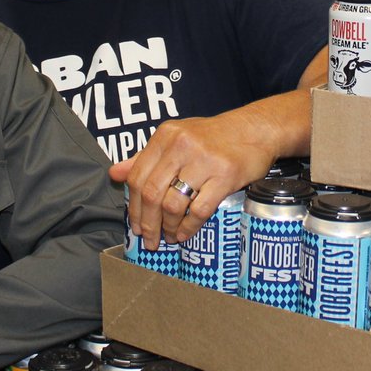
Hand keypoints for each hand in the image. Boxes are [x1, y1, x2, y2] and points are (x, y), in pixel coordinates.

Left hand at [108, 109, 279, 249]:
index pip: (138, 176)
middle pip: (152, 193)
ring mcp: (204, 160)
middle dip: (148, 223)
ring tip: (169, 236)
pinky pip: (200, 209)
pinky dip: (189, 226)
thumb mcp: (176, 138)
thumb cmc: (213, 137)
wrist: (255, 130)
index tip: (135, 225)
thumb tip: (114, 174)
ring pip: (173, 203)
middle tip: (149, 240)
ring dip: (168, 227)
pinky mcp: (226, 175)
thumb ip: (145, 156)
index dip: (134, 206)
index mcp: (166, 135)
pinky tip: (185, 233)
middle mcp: (182, 145)